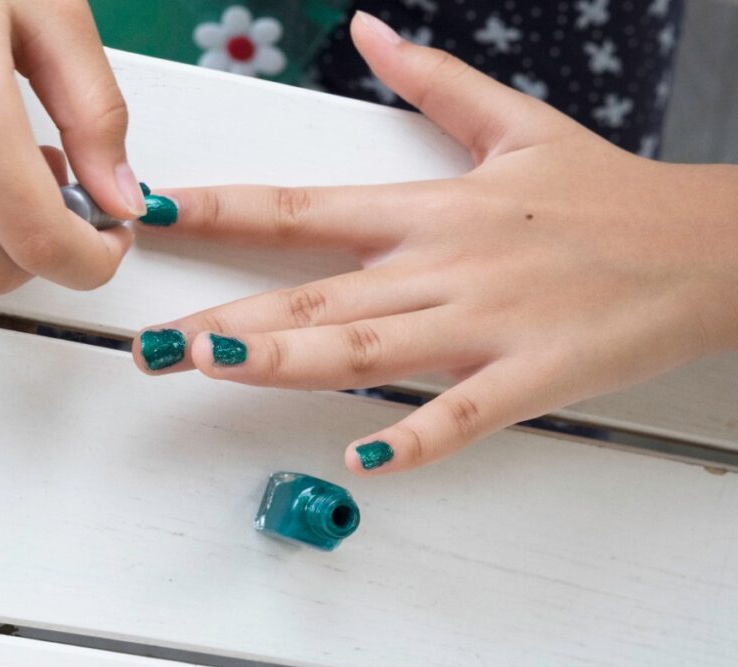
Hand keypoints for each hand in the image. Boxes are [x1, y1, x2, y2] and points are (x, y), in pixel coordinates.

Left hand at [131, 12, 737, 474]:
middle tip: (149, 340)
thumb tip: (369, 30)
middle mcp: (442, 263)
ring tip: (211, 366)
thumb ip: (431, 82)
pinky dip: (413, 438)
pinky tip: (360, 459)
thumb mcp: (516, 122)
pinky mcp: (534, 373)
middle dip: (225, 315)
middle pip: (314, 292)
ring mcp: (485, 321)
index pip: (303, 206)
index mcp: (429, 208)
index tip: (158, 212)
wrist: (709, 246)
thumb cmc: (609, 195)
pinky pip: (463, 414)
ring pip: (368, 348)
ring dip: (285, 359)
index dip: (224, 209)